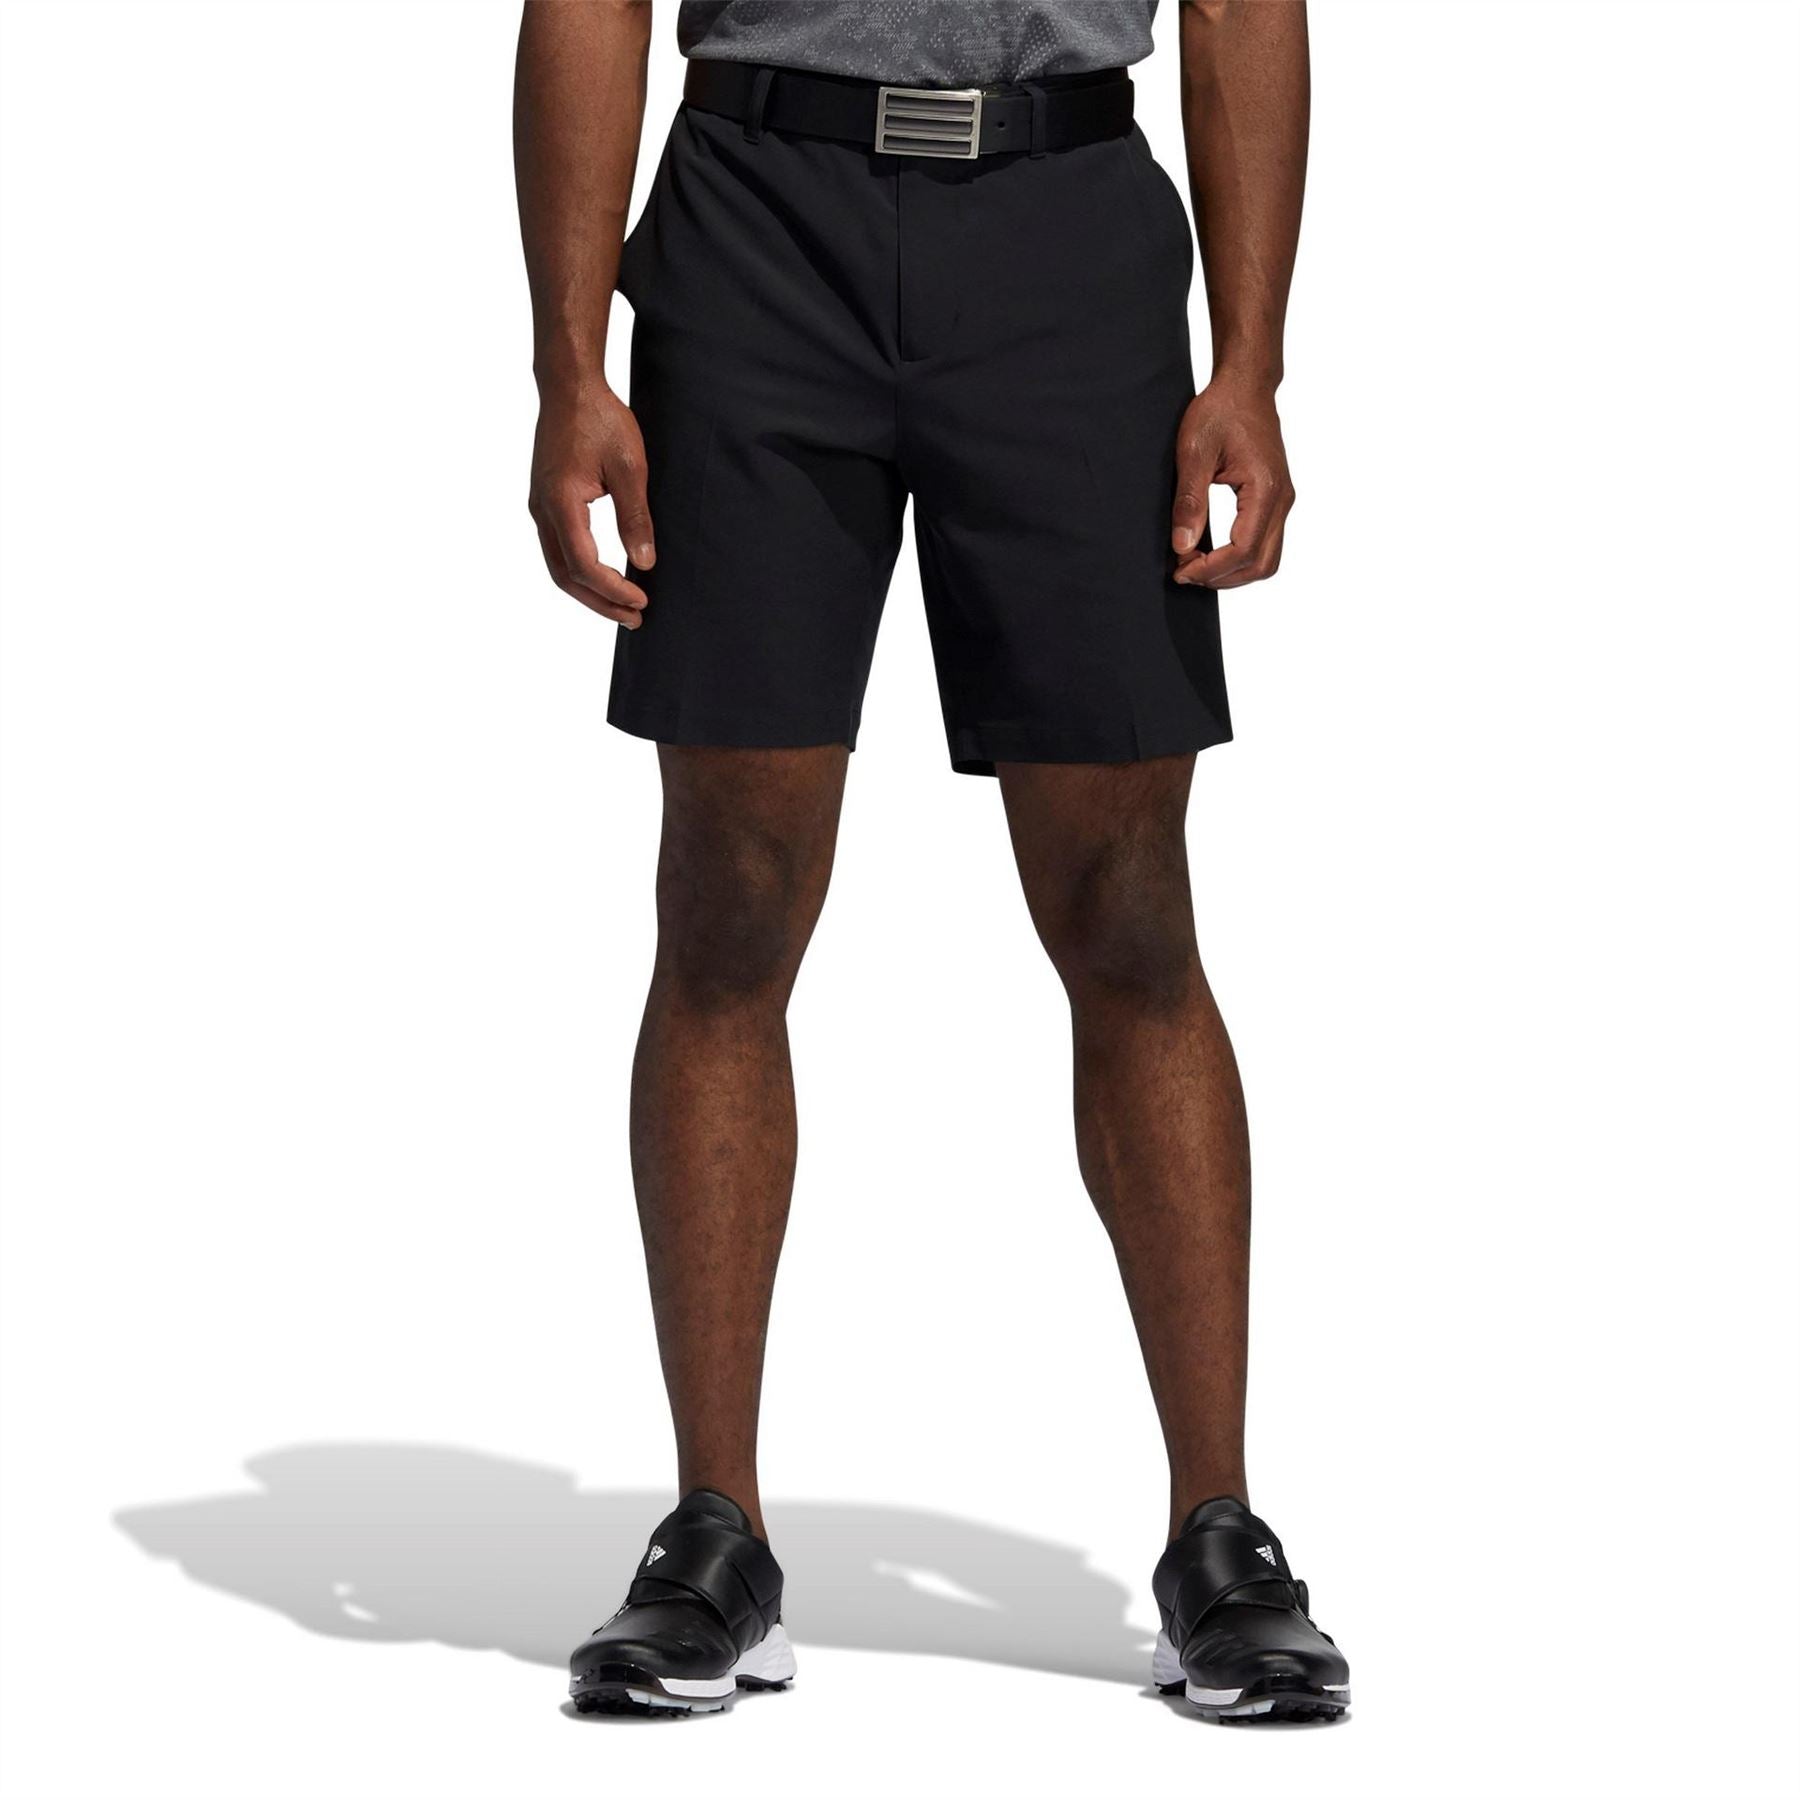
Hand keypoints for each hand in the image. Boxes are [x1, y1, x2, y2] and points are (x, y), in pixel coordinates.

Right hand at [528, 383, 654, 627]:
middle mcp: (542, 510)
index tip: (642, 598)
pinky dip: (580, 571)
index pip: (584, 565)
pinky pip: (557, 548)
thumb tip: (645, 561)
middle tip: (634, 618)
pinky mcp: (545, 502)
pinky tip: (605, 577)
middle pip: (565, 576)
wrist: (569, 387)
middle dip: (600, 602)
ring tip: (622, 606)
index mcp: (561, 503)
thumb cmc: (600, 418)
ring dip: (589, 591)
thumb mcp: (630, 467)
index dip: (613, 588)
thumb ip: (636, 516)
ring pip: (558, 566)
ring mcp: (540, 507)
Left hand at [1170, 381, 1295, 588]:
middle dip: (1221, 578)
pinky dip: (1240, 558)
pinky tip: (1212, 552)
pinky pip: (1265, 544)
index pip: (1243, 550)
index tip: (1180, 570)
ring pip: (1267, 560)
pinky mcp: (1276, 500)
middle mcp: (1282, 499)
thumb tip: (1182, 547)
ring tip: (1196, 566)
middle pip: (1261, 564)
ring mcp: (1283, 501)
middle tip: (1185, 573)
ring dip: (1233, 573)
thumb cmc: (1220, 411)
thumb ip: (1189, 502)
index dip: (1210, 569)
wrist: (1245, 388)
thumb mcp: (1193, 453)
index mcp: (1266, 488)